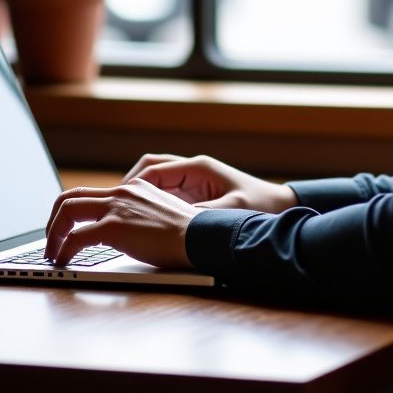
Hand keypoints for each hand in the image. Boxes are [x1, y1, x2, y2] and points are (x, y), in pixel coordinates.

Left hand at [44, 179, 198, 268]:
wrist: (200, 236)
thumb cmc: (186, 234)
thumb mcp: (159, 215)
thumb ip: (140, 216)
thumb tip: (127, 232)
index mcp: (132, 187)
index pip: (90, 192)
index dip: (71, 210)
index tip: (66, 227)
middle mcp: (121, 191)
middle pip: (70, 196)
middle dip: (54, 219)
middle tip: (52, 240)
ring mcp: (116, 207)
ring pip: (66, 210)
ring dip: (53, 234)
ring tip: (52, 253)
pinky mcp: (114, 227)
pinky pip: (75, 238)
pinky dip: (63, 250)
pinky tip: (63, 262)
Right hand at [123, 153, 297, 212]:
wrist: (281, 207)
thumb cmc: (260, 206)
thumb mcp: (231, 213)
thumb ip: (202, 216)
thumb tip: (174, 224)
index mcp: (198, 168)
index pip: (154, 169)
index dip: (132, 185)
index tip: (117, 202)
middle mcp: (193, 170)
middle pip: (149, 171)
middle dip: (128, 187)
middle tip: (111, 208)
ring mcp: (193, 182)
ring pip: (155, 183)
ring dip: (138, 196)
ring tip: (122, 217)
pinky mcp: (196, 195)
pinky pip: (165, 196)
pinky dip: (151, 206)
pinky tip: (143, 224)